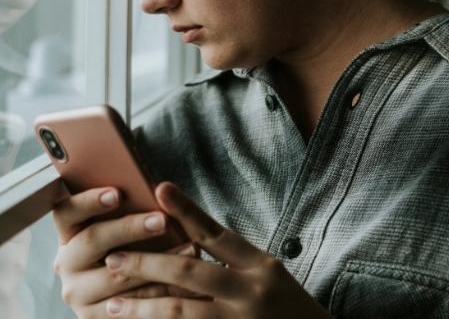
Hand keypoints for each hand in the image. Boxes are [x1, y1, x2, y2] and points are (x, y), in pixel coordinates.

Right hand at [52, 187, 198, 317]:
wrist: (134, 295)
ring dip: (157, 262)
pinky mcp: (94, 317)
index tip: (117, 193)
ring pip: (116, 276)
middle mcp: (67, 263)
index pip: (67, 212)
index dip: (89, 201)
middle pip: (92, 240)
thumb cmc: (137, 248)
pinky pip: (131, 305)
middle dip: (129, 228)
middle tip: (162, 220)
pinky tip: (188, 282)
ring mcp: (78, 293)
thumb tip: (160, 189)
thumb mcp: (127, 230)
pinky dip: (163, 292)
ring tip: (191, 248)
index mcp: (70, 234)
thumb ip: (133, 211)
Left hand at [101, 182, 332, 318]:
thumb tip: (189, 240)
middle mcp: (250, 291)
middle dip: (146, 265)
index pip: (217, 233)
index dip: (186, 211)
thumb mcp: (270, 274)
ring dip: (142, 307)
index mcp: (261, 264)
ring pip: (180, 311)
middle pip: (189, 272)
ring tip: (112, 305)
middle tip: (113, 258)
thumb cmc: (288, 305)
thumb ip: (234, 260)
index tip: (159, 189)